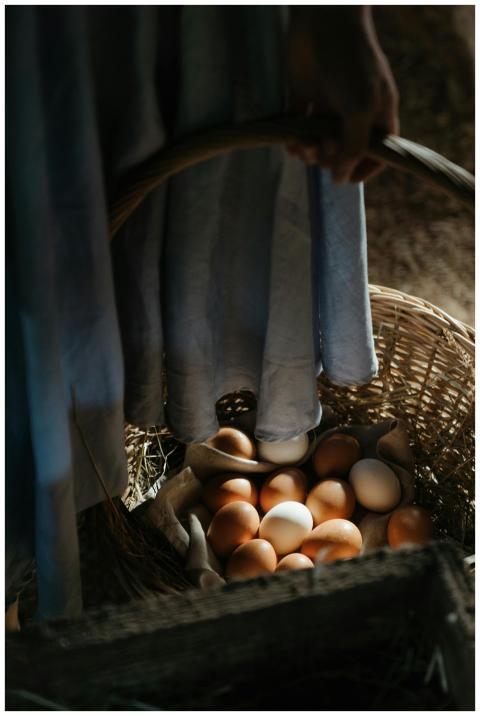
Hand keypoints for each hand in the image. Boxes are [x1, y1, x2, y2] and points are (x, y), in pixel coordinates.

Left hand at [287, 7, 398, 183]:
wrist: (322, 20)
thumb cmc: (350, 62)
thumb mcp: (359, 109)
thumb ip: (353, 147)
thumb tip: (341, 179)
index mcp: (377, 114)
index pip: (377, 152)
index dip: (363, 169)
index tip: (346, 178)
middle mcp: (353, 113)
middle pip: (342, 153)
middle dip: (330, 158)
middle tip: (322, 146)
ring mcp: (328, 106)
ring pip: (319, 145)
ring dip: (310, 153)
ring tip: (303, 145)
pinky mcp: (304, 98)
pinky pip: (298, 131)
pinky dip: (293, 141)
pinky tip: (291, 144)